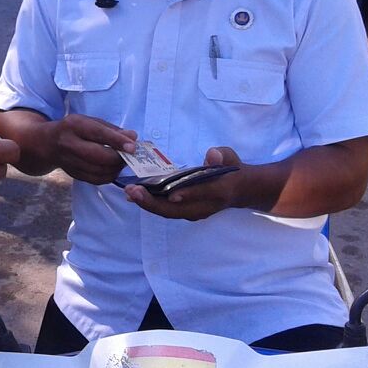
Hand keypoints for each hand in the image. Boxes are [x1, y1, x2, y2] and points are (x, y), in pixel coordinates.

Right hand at [46, 114, 137, 184]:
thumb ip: (111, 129)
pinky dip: (110, 176)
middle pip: (98, 156)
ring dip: (116, 168)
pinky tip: (114, 168)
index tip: (133, 147)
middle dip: (118, 158)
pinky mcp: (74, 174)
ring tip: (124, 161)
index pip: (97, 133)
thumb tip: (133, 138)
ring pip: (99, 171)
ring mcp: (69, 162)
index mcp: (74, 125)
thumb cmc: (74, 129)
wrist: (47, 144)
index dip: (117, 141)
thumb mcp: (89, 121)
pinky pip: (97, 180)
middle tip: (131, 156)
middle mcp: (69, 144)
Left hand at [125, 147, 243, 220]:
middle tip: (133, 191)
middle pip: (178, 209)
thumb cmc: (231, 169)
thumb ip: (221, 156)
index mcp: (219, 191)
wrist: (238, 189)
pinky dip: (151, 203)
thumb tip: (212, 157)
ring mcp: (195, 211)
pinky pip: (167, 210)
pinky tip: (135, 195)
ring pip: (170, 212)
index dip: (188, 194)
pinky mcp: (186, 211)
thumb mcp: (230, 158)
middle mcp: (205, 206)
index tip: (170, 194)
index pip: (202, 193)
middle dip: (154, 202)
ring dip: (148, 204)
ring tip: (129, 193)